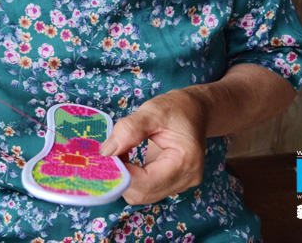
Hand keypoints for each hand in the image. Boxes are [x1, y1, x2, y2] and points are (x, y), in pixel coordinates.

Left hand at [99, 88, 208, 205]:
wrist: (196, 110)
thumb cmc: (177, 108)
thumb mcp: (152, 111)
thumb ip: (129, 130)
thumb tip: (106, 152)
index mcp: (185, 162)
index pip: (147, 182)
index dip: (122, 174)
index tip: (105, 156)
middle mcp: (186, 179)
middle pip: (143, 193)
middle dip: (121, 177)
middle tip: (109, 153)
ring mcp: (180, 185)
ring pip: (142, 195)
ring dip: (125, 178)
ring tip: (120, 153)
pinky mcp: (172, 184)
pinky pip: (146, 189)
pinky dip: (132, 178)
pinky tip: (127, 159)